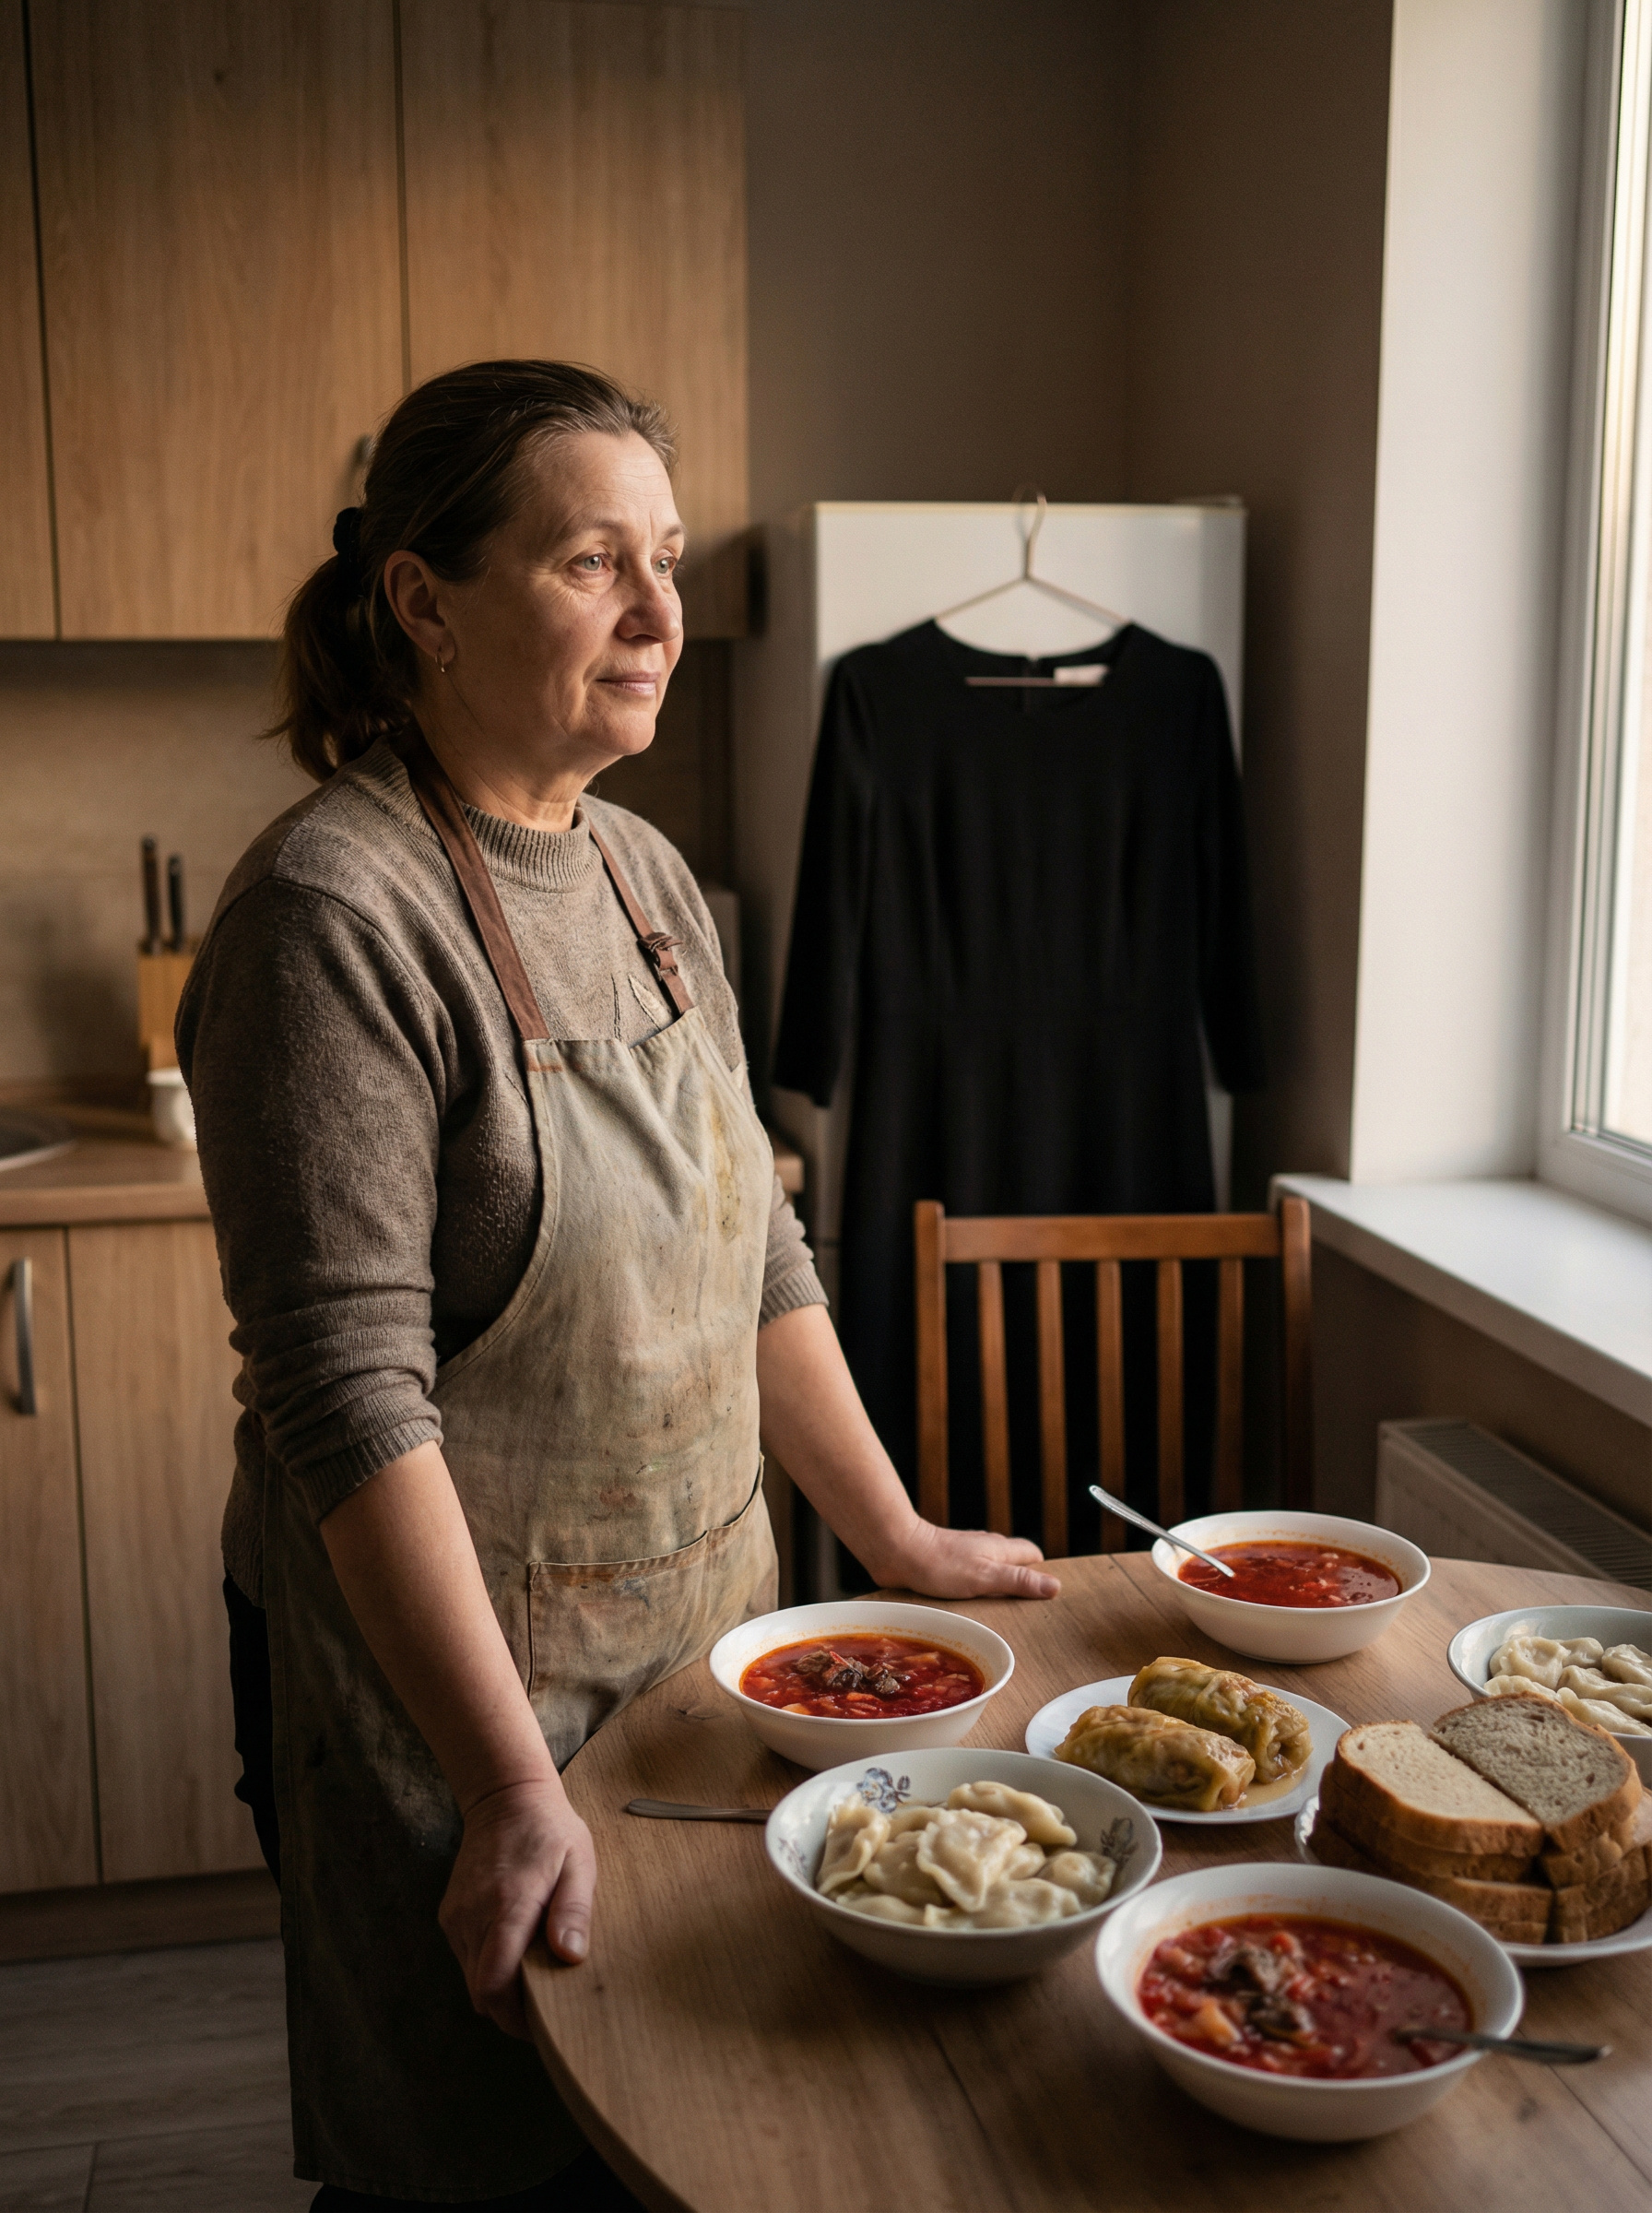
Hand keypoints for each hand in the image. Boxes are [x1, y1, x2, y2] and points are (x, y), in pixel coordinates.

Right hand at [438, 1777, 594, 2039]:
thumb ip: (574, 1910)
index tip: (541, 2026)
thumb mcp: (578, 1863)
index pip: (494, 1986)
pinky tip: (514, 1947)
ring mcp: (457, 1915)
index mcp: (508, 1906)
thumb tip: (570, 1957)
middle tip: (544, 2005)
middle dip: (509, 2010)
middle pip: (481, 1992)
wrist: (505, 1796)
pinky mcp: (450, 1913)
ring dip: (498, 1986)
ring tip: (533, 1972)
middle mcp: (474, 1915)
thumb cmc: (550, 1830)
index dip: (514, 2019)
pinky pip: (466, 1957)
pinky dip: (486, 1964)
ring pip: (470, 1978)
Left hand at [867, 1517, 1059, 1600]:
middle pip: (1013, 1562)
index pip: (1032, 1555)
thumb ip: (1018, 1581)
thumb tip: (1054, 1586)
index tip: (1044, 1597)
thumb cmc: (941, 1565)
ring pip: (990, 1568)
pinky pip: (969, 1575)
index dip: (1041, 1573)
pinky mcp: (947, 1564)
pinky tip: (968, 1603)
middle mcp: (985, 1548)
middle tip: (1023, 1610)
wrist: (897, 1551)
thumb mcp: (986, 1577)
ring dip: (996, 1586)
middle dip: (1020, 1581)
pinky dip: (975, 1588)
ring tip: (998, 1611)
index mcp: (1000, 1548)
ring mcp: (965, 1555)